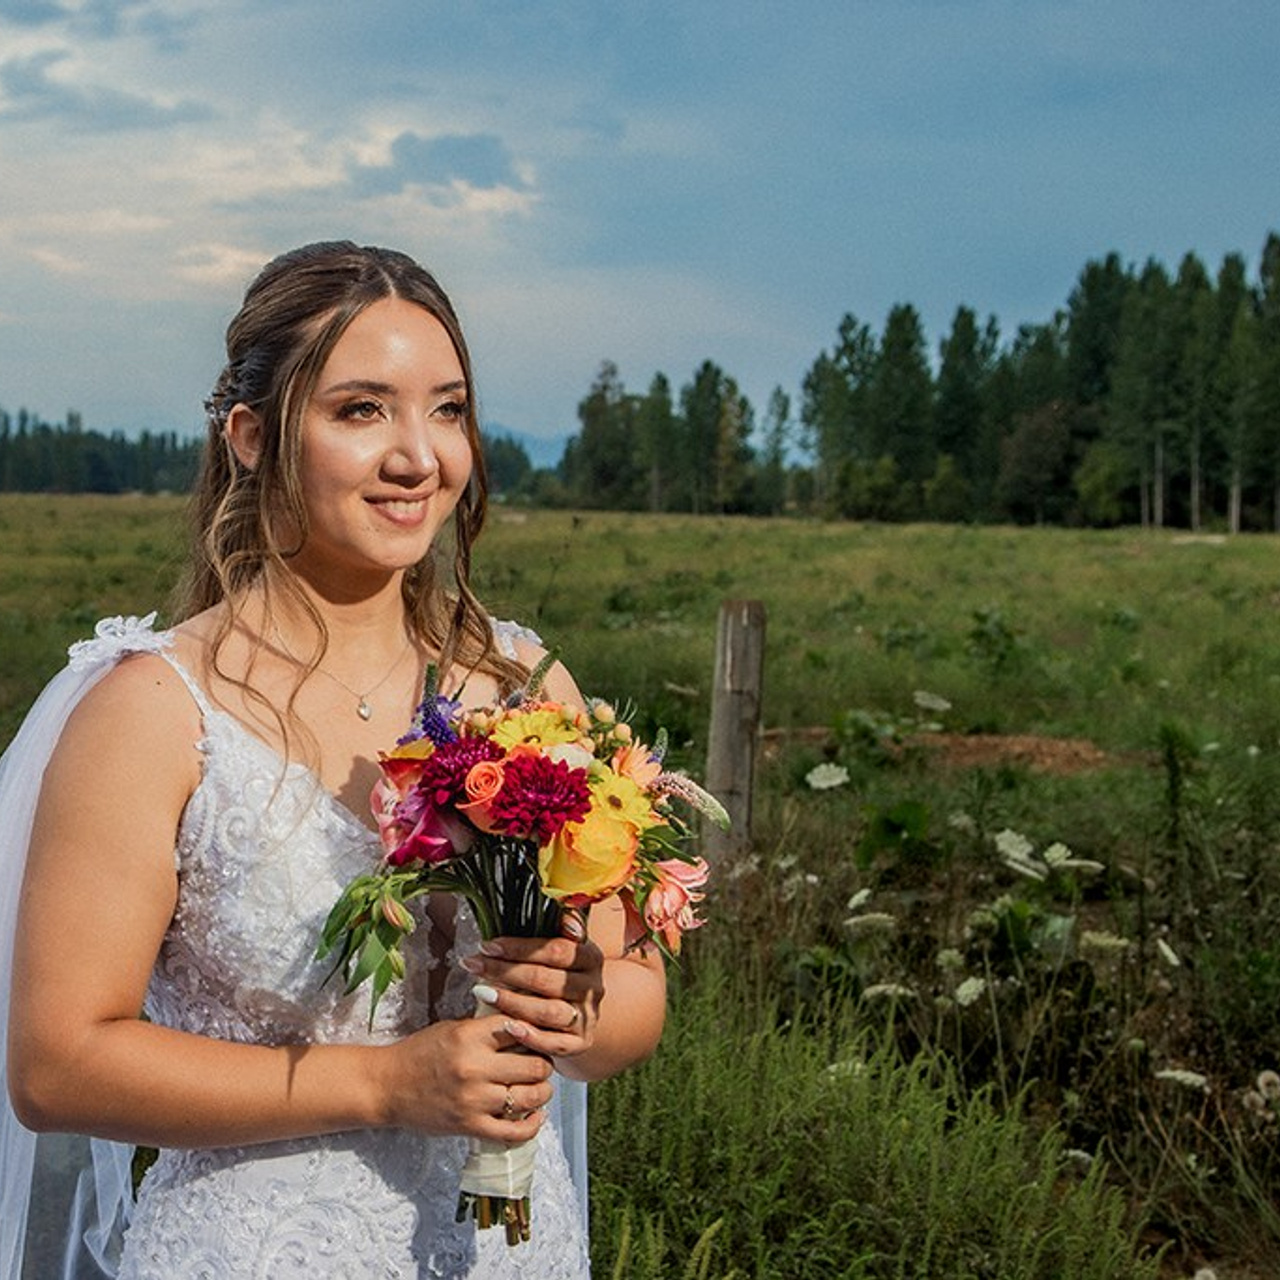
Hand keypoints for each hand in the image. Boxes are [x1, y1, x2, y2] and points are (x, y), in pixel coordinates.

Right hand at [380, 1015, 553, 1140]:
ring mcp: (473, 1100)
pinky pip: (513, 1131)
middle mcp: (474, 1067)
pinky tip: (536, 1115)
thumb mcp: (453, 1028)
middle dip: (544, 1064)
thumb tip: (527, 1025)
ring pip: (530, 1097)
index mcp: (470, 1036)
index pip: (522, 1029)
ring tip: (540, 1088)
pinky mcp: (469, 1126)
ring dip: (542, 1092)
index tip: (539, 1037)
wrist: (387, 1086)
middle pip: (535, 1065)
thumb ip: (487, 1028)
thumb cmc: (420, 1053)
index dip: (536, 1033)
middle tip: (541, 1064)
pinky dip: (532, 1125)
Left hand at [462, 916, 604, 1062]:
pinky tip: (506, 1027)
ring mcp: (588, 1017)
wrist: (581, 1012)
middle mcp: (594, 987)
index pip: (556, 950)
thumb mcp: (562, 948)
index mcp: (591, 957)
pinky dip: (530, 1036)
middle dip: (506, 971)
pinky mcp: (580, 1043)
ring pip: (550, 1011)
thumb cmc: (559, 973)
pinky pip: (555, 1044)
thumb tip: (564, 908)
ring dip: (512, 1002)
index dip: (520, 947)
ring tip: (482, 992)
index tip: (487, 943)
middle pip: (548, 980)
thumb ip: (559, 928)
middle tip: (473, 964)